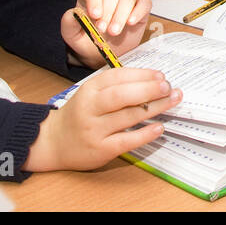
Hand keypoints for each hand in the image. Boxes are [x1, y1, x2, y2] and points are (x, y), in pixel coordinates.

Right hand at [24, 67, 180, 171]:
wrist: (53, 142)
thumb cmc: (80, 114)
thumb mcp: (91, 94)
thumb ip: (116, 86)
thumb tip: (152, 80)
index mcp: (89, 90)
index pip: (118, 77)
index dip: (142, 75)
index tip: (161, 75)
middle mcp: (90, 108)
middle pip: (122, 95)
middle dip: (149, 89)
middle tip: (168, 87)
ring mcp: (94, 129)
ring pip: (128, 116)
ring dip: (154, 107)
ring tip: (172, 101)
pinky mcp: (100, 149)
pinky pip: (126, 140)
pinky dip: (145, 134)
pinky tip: (159, 127)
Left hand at [62, 0, 153, 66]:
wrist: (106, 53)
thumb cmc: (88, 42)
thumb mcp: (72, 37)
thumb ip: (69, 24)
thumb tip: (72, 13)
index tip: (95, 15)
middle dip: (108, 11)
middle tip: (104, 30)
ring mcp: (125, 1)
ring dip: (121, 14)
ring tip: (114, 32)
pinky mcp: (140, 8)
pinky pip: (144, 2)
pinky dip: (139, 11)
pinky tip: (131, 23)